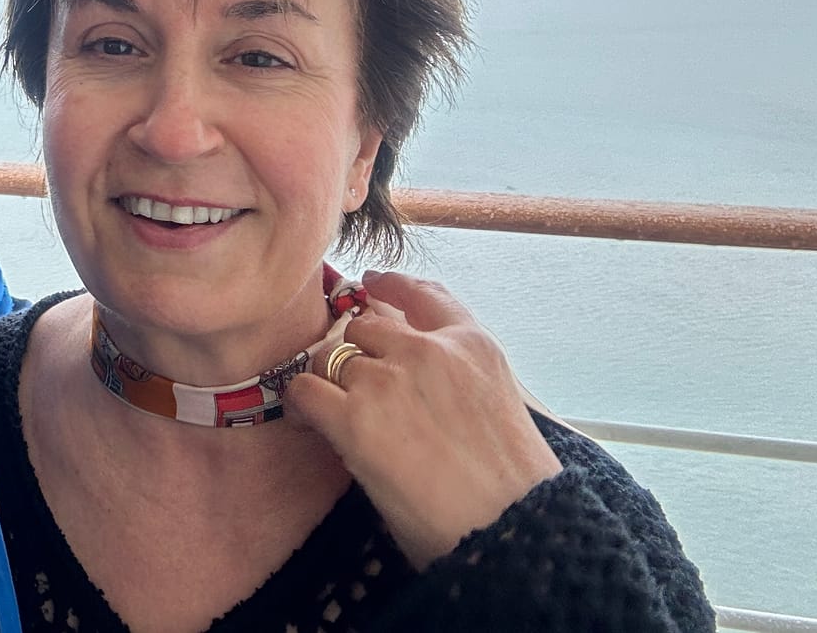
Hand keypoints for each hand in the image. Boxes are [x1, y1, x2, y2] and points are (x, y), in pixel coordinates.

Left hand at [286, 271, 562, 570]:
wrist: (514, 534)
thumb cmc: (513, 491)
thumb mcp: (498, 406)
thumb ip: (457, 377)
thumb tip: (408, 373)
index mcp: (474, 345)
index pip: (423, 293)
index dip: (391, 286)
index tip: (373, 282)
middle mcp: (428, 351)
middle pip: (365, 326)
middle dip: (358, 354)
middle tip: (357, 391)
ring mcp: (388, 380)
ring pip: (330, 356)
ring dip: (330, 383)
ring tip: (335, 417)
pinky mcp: (354, 418)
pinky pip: (305, 390)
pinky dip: (302, 406)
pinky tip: (311, 424)